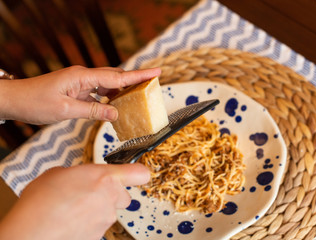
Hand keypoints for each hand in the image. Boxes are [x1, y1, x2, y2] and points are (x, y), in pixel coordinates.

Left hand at [0, 66, 160, 123]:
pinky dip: (109, 99)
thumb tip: (116, 113)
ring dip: (123, 91)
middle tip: (153, 84)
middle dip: (135, 80)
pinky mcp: (77, 90)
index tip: (157, 72)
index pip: (117, 76)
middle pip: (116, 77)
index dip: (139, 75)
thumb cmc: (36, 102)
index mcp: (82, 77)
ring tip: (139, 97)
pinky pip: (99, 93)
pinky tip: (116, 106)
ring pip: (108, 85)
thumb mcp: (66, 110)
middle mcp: (84, 76)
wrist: (16, 100)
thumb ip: (93, 110)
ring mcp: (80, 83)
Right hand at [0, 163, 149, 239]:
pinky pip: (98, 225)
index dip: (138, 173)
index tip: (136, 174)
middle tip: (90, 193)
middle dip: (111, 195)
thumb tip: (79, 178)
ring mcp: (105, 219)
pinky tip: (70, 221)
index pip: (138, 173)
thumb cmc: (41, 202)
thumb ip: (79, 174)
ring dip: (96, 209)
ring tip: (72, 208)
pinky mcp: (99, 236)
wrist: (31, 233)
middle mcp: (110, 199)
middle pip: (123, 196)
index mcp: (104, 177)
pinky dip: (88, 223)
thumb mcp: (58, 173)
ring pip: (109, 212)